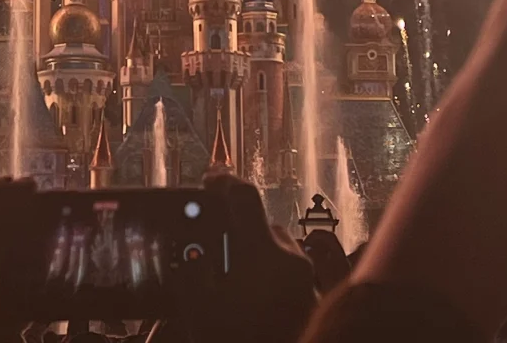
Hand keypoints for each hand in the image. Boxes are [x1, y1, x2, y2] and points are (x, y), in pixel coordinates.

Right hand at [198, 174, 315, 342]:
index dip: (224, 182)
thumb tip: (194, 255)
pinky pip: (288, 278)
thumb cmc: (240, 339)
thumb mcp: (200, 311)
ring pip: (278, 253)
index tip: (209, 179)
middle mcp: (291, 261)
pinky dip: (270, 280)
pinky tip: (253, 301)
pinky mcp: (313, 303)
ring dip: (256, 257)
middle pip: (262, 227)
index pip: (244, 196)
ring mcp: (307, 283)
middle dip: (238, 231)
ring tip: (233, 281)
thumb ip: (193, 273)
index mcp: (264, 253)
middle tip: (215, 245)